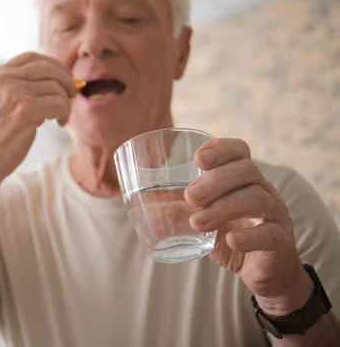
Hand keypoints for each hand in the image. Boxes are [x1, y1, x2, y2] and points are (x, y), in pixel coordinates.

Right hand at [0, 52, 75, 179]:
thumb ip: (19, 87)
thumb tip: (57, 80)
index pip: (31, 58)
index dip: (53, 64)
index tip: (64, 76)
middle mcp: (3, 79)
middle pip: (47, 68)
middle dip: (66, 80)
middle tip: (73, 93)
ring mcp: (13, 93)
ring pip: (55, 87)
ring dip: (65, 102)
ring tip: (61, 116)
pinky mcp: (25, 110)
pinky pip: (58, 103)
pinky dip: (64, 113)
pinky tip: (59, 123)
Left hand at [186, 138, 312, 314]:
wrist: (264, 272)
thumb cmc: (229, 236)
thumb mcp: (205, 217)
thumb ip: (180, 207)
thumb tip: (141, 200)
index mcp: (243, 179)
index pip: (240, 151)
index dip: (222, 149)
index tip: (198, 158)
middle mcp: (263, 190)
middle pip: (246, 170)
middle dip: (215, 181)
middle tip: (190, 197)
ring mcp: (275, 215)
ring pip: (256, 199)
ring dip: (223, 208)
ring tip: (197, 222)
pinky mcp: (280, 242)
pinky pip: (269, 234)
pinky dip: (248, 236)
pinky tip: (230, 239)